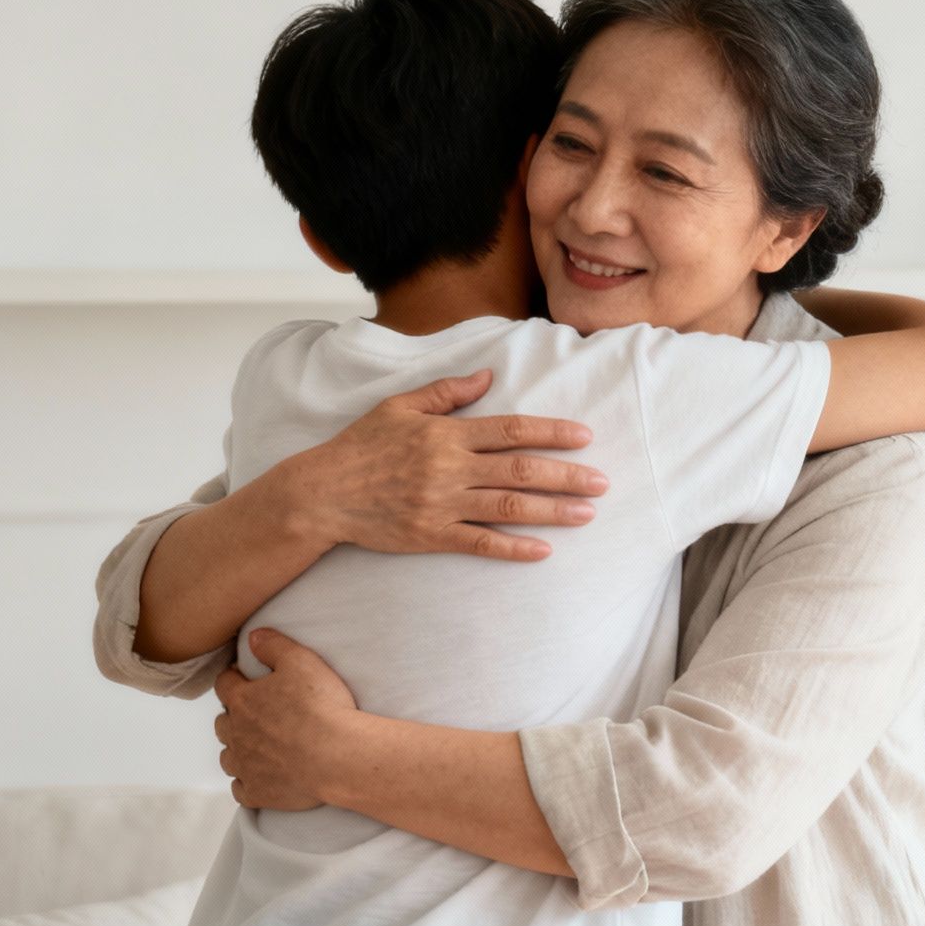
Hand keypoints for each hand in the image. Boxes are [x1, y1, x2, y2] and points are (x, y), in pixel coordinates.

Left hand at [213, 629, 359, 810]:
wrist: (338, 756)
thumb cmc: (322, 706)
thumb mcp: (302, 661)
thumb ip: (274, 645)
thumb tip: (253, 636)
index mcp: (243, 701)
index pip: (224, 684)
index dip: (234, 678)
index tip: (245, 677)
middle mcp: (236, 734)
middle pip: (222, 722)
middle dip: (235, 715)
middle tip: (258, 712)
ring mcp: (245, 766)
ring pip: (228, 756)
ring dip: (237, 749)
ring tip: (257, 745)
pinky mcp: (257, 792)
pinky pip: (240, 789)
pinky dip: (247, 781)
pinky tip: (261, 775)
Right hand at [290, 369, 608, 560]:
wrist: (322, 494)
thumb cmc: (361, 445)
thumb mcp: (399, 406)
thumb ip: (446, 392)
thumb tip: (488, 375)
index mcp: (446, 434)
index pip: (511, 430)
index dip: (551, 433)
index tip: (584, 436)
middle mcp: (449, 468)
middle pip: (520, 470)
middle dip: (567, 475)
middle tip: (602, 481)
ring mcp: (442, 505)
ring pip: (508, 508)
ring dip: (553, 511)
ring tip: (587, 513)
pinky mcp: (431, 536)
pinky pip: (479, 544)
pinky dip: (513, 548)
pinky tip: (543, 550)